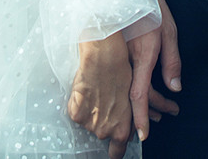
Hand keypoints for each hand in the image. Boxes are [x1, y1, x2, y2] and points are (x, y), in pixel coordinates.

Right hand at [68, 33, 133, 157]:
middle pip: (102, 134)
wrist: (105, 57)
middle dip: (104, 121)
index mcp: (121, 130)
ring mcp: (89, 123)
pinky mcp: (76, 114)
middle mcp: (105, 131)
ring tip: (97, 92)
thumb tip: (127, 129)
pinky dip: (79, 105)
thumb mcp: (131, 100)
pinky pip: (76, 114)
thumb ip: (128, 119)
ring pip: (88, 123)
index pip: (116, 153)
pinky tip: (86, 91)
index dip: (115, 151)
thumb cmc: (122, 72)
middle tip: (106, 101)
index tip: (113, 149)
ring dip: (91, 112)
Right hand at [126, 0, 181, 139]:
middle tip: (167, 115)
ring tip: (161, 108)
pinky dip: (132, 86)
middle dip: (147, 112)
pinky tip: (143, 90)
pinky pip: (122, 75)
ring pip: (127, 86)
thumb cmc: (151, 4)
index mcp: (143, 54)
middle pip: (133, 95)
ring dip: (143, 101)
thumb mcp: (169, 30)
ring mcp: (119, 55)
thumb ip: (172, 61)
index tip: (142, 135)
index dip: (141, 116)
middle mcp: (127, 58)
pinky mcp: (115, 50)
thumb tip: (174, 87)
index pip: (140, 94)